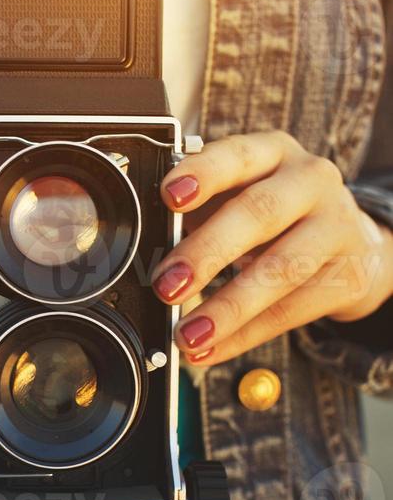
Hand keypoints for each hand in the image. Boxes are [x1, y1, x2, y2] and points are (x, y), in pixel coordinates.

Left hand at [152, 131, 392, 366]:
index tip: (169, 196)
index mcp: (273, 152)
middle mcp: (309, 181)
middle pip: (259, 213)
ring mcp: (335, 227)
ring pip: (280, 269)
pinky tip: (211, 348)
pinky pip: (290, 311)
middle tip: (167, 285)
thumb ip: (197, 211)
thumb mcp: (238, 195)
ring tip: (188, 334)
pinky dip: (244, 335)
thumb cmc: (274, 214)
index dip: (203, 173)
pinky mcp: (348, 275)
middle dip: (207, 252)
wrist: (351, 242)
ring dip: (226, 308)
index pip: (237, 155)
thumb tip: (148, 249)